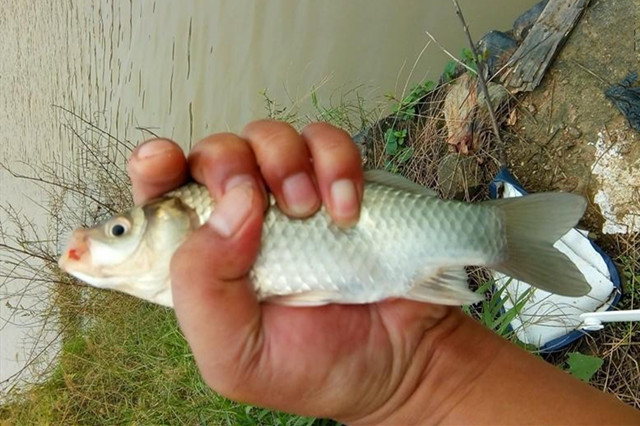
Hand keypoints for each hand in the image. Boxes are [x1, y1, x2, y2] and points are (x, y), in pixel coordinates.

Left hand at [126, 120, 455, 422]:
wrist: (403, 363)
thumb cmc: (316, 367)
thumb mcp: (237, 356)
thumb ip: (203, 291)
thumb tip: (231, 205)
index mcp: (207, 259)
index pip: (161, 195)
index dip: (154, 166)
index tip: (161, 159)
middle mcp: (244, 220)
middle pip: (214, 152)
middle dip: (226, 163)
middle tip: (255, 200)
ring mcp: (294, 196)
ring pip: (269, 136)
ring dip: (282, 161)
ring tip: (307, 210)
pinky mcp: (341, 182)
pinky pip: (327, 142)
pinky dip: (336, 163)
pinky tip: (346, 208)